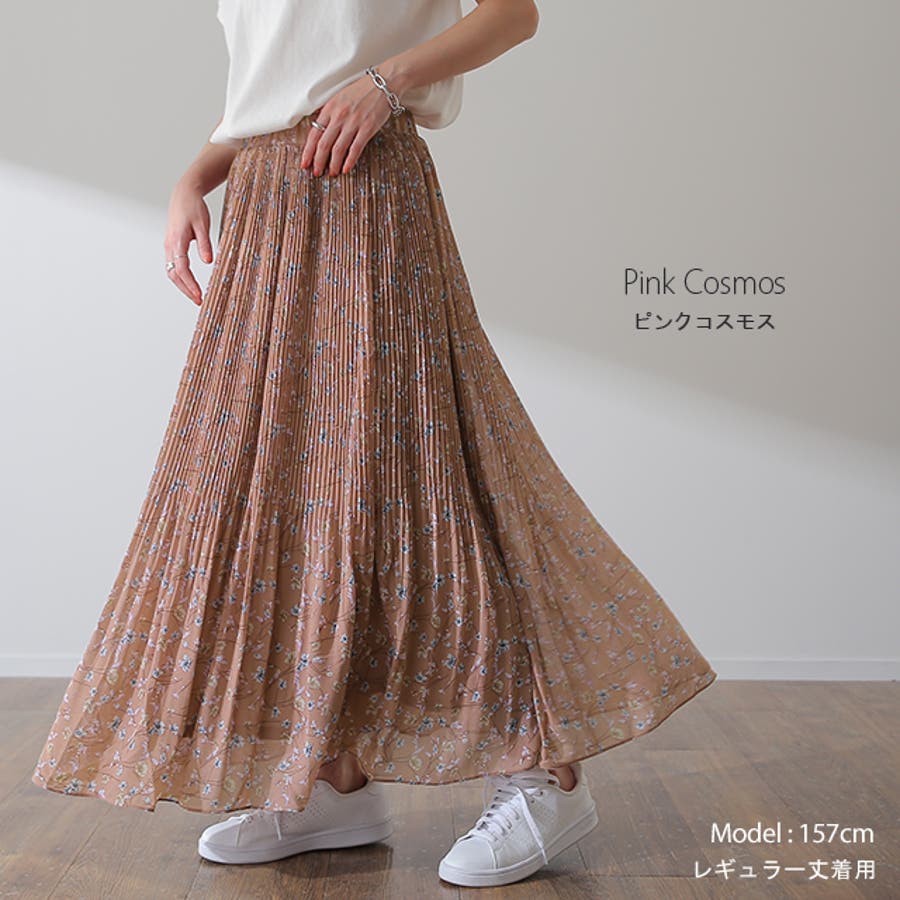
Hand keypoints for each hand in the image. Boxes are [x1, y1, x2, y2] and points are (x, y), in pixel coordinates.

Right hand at [164, 180, 213, 304]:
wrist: (184, 194)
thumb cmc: (194, 208)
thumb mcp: (203, 225)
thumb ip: (205, 243)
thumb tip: (208, 261)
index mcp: (177, 241)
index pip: (181, 269)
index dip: (190, 285)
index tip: (199, 296)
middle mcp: (169, 245)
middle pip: (173, 274)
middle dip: (185, 289)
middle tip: (199, 301)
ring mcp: (168, 246)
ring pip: (171, 271)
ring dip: (182, 285)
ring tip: (196, 296)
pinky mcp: (171, 246)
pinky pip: (173, 265)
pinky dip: (180, 277)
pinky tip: (190, 284)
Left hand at [300, 73, 396, 176]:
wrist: (384, 83)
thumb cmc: (362, 90)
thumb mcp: (340, 97)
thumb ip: (329, 112)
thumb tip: (319, 127)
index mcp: (330, 108)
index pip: (314, 133)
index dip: (308, 151)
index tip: (305, 163)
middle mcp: (339, 116)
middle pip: (324, 144)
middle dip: (318, 161)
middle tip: (316, 172)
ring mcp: (353, 123)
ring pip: (338, 149)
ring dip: (334, 164)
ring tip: (332, 173)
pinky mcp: (367, 128)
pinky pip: (355, 149)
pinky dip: (349, 161)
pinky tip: (346, 169)